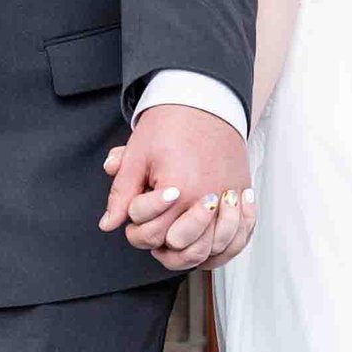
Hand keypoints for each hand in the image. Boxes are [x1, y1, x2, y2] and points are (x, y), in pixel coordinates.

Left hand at [100, 106, 254, 266]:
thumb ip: (121, 193)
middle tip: (152, 224)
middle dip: (158, 241)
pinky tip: (206, 238)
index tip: (135, 210)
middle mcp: (206, 200)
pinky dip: (222, 246)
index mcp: (177, 189)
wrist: (206, 100)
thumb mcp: (137, 155)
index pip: (149, 234)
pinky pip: (238, 238)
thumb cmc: (170, 124)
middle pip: (180, 248)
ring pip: (210, 250)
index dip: (135, 227)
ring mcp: (228, 200)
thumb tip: (109, 224)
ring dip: (189, 249)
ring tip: (176, 235)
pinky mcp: (242, 196)